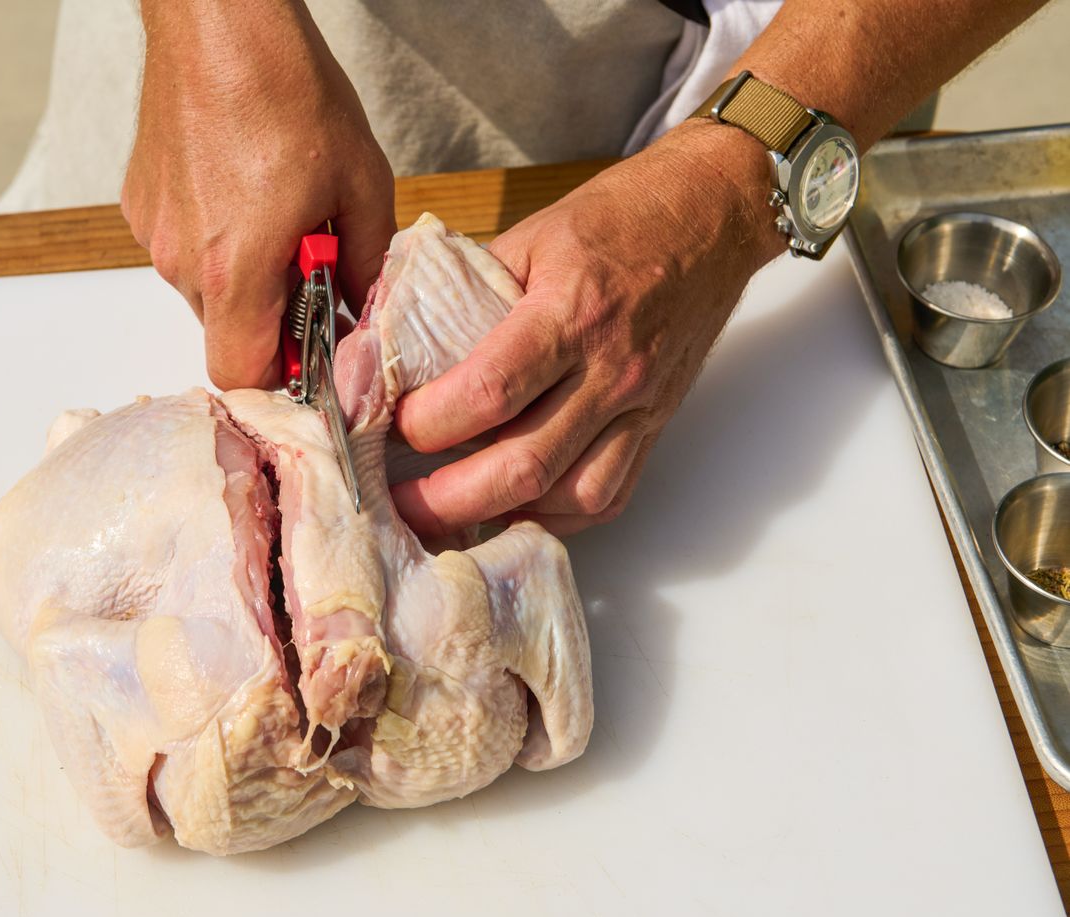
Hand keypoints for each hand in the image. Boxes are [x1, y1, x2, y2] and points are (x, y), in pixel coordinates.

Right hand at [121, 0, 394, 389]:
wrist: (218, 22)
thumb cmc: (285, 90)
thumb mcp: (360, 182)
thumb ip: (367, 263)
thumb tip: (363, 305)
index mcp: (235, 270)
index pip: (241, 374)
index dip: (281, 374)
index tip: (312, 348)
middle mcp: (182, 263)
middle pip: (226, 332)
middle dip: (271, 314)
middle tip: (311, 263)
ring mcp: (156, 233)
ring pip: (206, 290)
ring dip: (243, 273)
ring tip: (278, 211)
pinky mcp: (141, 204)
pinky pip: (183, 248)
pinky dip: (216, 236)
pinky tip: (243, 186)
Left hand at [391, 121, 784, 535]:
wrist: (714, 214)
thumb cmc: (621, 217)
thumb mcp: (532, 235)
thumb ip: (467, 289)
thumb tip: (397, 334)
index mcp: (571, 313)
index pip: (488, 393)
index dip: (427, 423)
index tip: (391, 424)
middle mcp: (610, 370)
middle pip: (522, 466)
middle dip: (448, 497)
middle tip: (399, 503)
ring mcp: (640, 405)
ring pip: (569, 497)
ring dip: (502, 514)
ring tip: (450, 510)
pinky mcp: (656, 425)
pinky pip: (608, 496)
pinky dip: (556, 514)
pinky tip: (515, 505)